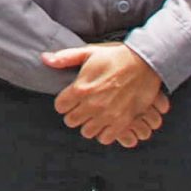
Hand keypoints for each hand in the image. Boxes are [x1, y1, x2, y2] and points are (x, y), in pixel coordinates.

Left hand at [39, 43, 170, 146]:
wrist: (146, 62)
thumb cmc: (116, 56)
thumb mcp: (90, 52)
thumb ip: (65, 58)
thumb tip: (44, 59)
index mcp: (81, 88)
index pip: (60, 107)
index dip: (64, 102)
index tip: (71, 98)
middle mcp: (92, 104)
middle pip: (71, 121)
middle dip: (75, 114)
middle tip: (83, 106)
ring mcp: (107, 115)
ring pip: (86, 132)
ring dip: (89, 124)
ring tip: (95, 115)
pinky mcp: (122, 122)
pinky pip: (105, 138)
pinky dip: (104, 132)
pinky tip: (107, 122)